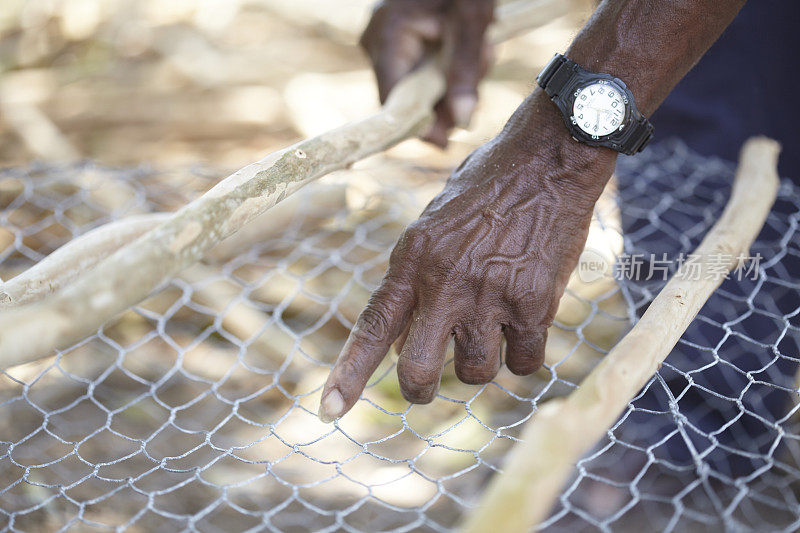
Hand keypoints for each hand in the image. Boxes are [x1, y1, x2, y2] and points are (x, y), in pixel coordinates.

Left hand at [319, 96, 616, 420]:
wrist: (547, 157)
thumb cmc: (488, 186)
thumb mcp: (434, 225)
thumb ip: (417, 279)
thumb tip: (409, 340)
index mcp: (413, 259)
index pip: (373, 327)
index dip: (349, 373)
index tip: (330, 410)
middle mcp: (445, 282)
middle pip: (419, 371)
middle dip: (420, 389)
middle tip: (429, 384)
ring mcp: (489, 295)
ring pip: (475, 373)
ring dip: (481, 361)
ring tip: (492, 326)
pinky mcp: (533, 304)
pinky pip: (524, 363)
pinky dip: (524, 354)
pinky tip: (526, 325)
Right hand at [359, 0, 494, 146]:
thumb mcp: (472, 25)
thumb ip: (466, 75)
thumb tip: (461, 122)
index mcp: (387, 36)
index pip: (393, 103)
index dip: (418, 126)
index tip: (445, 142)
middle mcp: (376, 42)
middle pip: (407, 97)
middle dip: (445, 97)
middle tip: (480, 80)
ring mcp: (383, 40)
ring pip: (416, 85)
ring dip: (451, 81)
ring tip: (481, 54)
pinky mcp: (396, 39)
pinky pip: (419, 69)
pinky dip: (445, 67)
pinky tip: (468, 51)